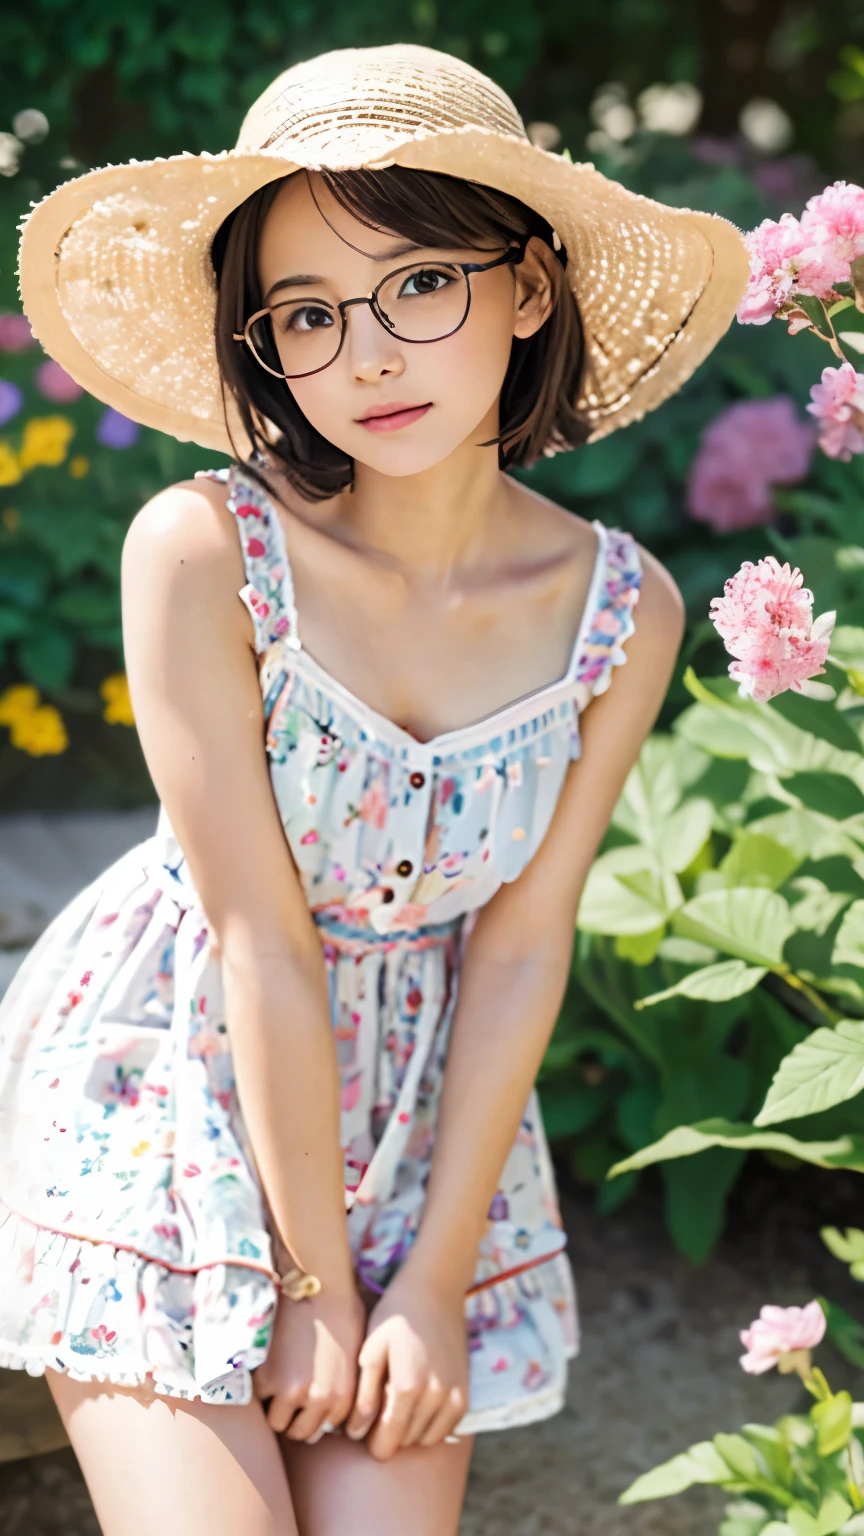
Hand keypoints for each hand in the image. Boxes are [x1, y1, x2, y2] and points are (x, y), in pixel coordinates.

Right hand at [254, 1286, 365, 1442]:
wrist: (319, 1283)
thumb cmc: (342, 1311)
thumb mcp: (356, 1354)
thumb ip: (346, 1387)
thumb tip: (338, 1413)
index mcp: (345, 1397)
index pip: (323, 1428)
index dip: (314, 1414)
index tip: (308, 1397)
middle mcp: (320, 1401)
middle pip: (299, 1432)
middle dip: (294, 1416)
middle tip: (290, 1391)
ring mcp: (292, 1391)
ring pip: (277, 1422)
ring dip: (275, 1405)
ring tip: (279, 1379)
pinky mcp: (268, 1378)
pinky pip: (258, 1399)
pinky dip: (259, 1386)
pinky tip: (269, 1364)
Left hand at [345, 1273, 468, 1459]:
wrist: (434, 1291)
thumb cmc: (395, 1318)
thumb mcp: (370, 1350)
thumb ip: (364, 1395)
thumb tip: (356, 1433)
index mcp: (407, 1387)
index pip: (387, 1443)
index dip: (371, 1442)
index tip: (363, 1430)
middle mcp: (435, 1398)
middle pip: (404, 1442)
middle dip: (389, 1433)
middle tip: (379, 1407)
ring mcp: (453, 1398)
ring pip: (425, 1439)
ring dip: (410, 1430)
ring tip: (399, 1401)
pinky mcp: (464, 1396)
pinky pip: (445, 1430)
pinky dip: (429, 1425)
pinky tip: (418, 1401)